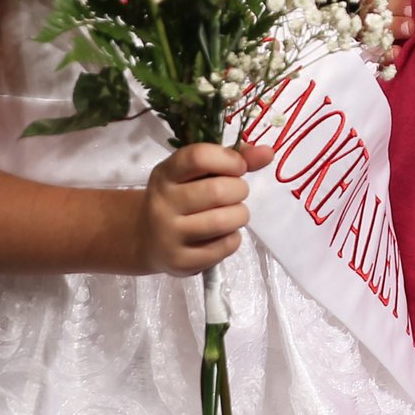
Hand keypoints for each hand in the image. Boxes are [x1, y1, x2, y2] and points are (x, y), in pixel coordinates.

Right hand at [136, 141, 265, 275]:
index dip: (228, 159)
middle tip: (236, 193)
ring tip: (233, 213)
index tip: (239, 166)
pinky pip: (224, 247)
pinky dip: (234, 238)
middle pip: (216, 191)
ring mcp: (169, 234)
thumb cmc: (180, 197)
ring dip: (240, 214)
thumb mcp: (196, 173)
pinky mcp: (181, 261)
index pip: (198, 157)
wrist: (147, 238)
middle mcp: (162, 203)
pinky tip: (224, 234)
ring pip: (223, 221)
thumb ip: (233, 159)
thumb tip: (268, 153)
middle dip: (239, 190)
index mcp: (165, 174)